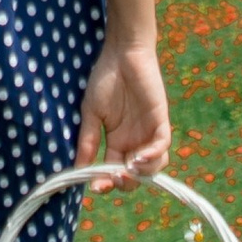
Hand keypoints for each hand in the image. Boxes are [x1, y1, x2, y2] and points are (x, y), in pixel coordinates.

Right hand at [74, 42, 169, 186]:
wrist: (121, 53)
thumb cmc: (105, 79)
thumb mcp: (91, 114)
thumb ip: (88, 141)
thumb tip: (79, 170)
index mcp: (117, 141)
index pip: (114, 172)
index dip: (107, 183)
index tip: (95, 187)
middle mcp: (135, 141)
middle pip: (137, 175)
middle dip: (125, 183)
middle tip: (113, 179)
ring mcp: (149, 132)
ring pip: (154, 165)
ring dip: (142, 174)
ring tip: (128, 170)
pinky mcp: (160, 120)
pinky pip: (162, 144)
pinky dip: (152, 155)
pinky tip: (138, 158)